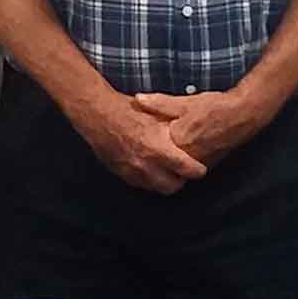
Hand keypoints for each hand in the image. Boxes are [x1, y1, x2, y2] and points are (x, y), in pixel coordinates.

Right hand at [68, 92, 206, 193]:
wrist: (97, 114)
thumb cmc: (126, 110)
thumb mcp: (155, 114)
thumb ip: (173, 127)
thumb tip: (192, 134)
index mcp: (156, 147)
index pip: (186, 169)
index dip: (197, 171)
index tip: (200, 168)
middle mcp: (144, 164)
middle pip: (172, 186)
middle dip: (181, 180)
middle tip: (184, 172)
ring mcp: (131, 171)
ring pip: (156, 188)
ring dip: (164, 181)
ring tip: (168, 171)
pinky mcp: (121, 174)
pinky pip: (140, 184)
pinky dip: (149, 180)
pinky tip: (151, 169)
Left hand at [131, 88, 269, 168]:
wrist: (243, 116)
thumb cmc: (214, 107)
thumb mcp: (185, 102)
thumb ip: (160, 103)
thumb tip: (138, 99)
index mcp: (177, 139)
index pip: (151, 145)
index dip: (139, 139)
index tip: (127, 135)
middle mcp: (186, 155)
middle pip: (160, 159)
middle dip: (148, 154)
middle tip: (134, 148)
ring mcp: (196, 162)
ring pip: (173, 166)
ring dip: (162, 162)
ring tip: (149, 154)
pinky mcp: (206, 164)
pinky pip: (186, 167)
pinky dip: (178, 162)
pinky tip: (173, 154)